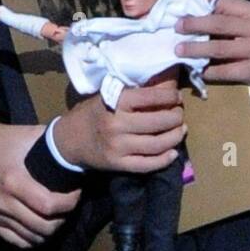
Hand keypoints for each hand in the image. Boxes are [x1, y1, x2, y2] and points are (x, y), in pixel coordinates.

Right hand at [0, 116, 79, 249]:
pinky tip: (44, 227)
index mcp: (14, 181)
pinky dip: (34, 239)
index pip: (49, 205)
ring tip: (59, 215)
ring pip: (32, 237)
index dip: (69, 203)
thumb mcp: (33, 136)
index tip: (77, 191)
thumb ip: (57, 144)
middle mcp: (3, 202)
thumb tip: (83, 149)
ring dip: (51, 230)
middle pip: (43, 226)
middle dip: (64, 218)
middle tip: (70, 205)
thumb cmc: (9, 140)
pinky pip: (17, 242)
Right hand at [53, 81, 185, 172]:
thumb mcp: (110, 95)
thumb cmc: (93, 112)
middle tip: (179, 114)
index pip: (151, 97)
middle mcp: (117, 124)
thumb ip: (135, 92)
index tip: (177, 98)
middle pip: (159, 121)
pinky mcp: (118, 164)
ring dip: (175, 137)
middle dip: (176, 117)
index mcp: (116, 102)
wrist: (69, 140)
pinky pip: (147, 164)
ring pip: (157, 144)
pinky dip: (164, 160)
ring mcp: (118, 147)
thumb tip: (167, 86)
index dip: (170, 97)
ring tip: (181, 130)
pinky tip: (173, 153)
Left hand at [176, 0, 249, 95]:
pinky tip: (196, 70)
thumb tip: (193, 7)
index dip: (203, 5)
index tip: (184, 9)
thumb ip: (227, 15)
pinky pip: (224, 71)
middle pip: (220, 24)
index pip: (225, 3)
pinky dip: (207, 71)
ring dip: (196, 49)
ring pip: (219, 48)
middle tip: (177, 27)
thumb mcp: (248, 23)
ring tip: (179, 50)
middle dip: (195, 25)